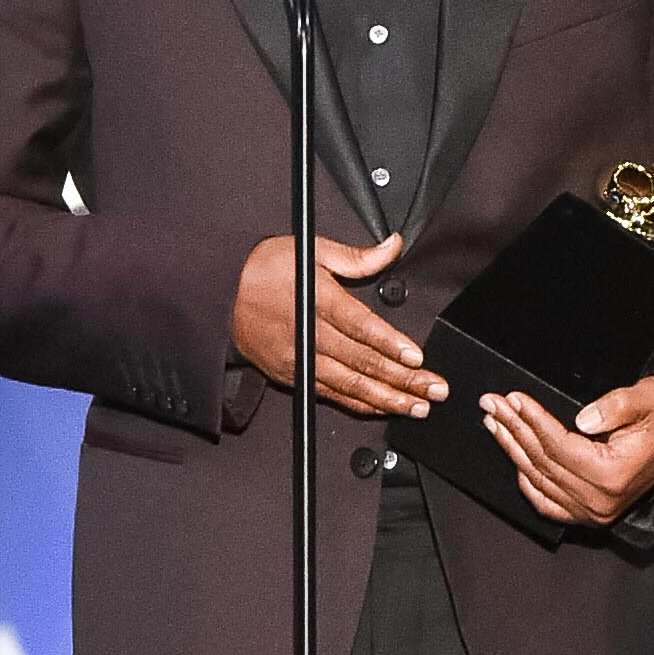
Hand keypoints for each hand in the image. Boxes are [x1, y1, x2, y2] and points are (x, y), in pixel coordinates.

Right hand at [230, 230, 443, 418]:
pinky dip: (358, 403)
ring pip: (349, 385)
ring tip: (416, 406)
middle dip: (403, 379)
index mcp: (318, 300)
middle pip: (362, 362)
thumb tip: (392, 246)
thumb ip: (357, 256)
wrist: (220, 294)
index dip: (391, 344)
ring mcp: (300, 359)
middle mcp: (310, 334)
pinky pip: (331, 394)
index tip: (417, 357)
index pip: (361, 326)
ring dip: (386, 398)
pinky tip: (381, 407)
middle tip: (433, 389)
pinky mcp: (292, 375)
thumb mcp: (312, 250)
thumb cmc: (263, 269)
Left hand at [484, 372, 653, 530]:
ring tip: (495, 423)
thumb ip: (617, 405)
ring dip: (513, 449)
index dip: (532, 420)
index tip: (512, 398)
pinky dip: (527, 483)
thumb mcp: (649, 398)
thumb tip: (584, 418)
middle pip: (543, 461)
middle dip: (513, 428)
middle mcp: (600, 500)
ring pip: (539, 479)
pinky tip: (514, 460)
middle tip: (492, 404)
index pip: (559, 444)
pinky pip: (548, 503)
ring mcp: (594, 511)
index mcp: (613, 474)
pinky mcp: (590, 514)